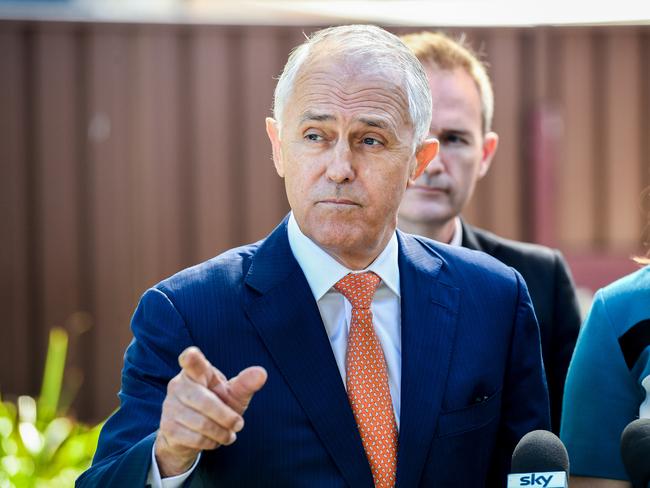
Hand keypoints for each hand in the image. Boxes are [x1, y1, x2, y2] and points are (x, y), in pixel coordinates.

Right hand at [154, 346, 266, 476]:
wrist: (191, 434)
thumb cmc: (217, 406)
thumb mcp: (233, 395)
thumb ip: (246, 384)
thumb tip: (262, 373)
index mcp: (196, 372)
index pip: (191, 362)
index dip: (191, 359)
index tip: (191, 355)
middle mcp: (179, 385)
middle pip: (206, 402)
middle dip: (227, 417)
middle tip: (239, 424)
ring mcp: (170, 406)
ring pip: (202, 423)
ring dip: (222, 433)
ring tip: (228, 434)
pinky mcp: (168, 428)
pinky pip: (195, 438)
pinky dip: (211, 442)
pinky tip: (214, 440)